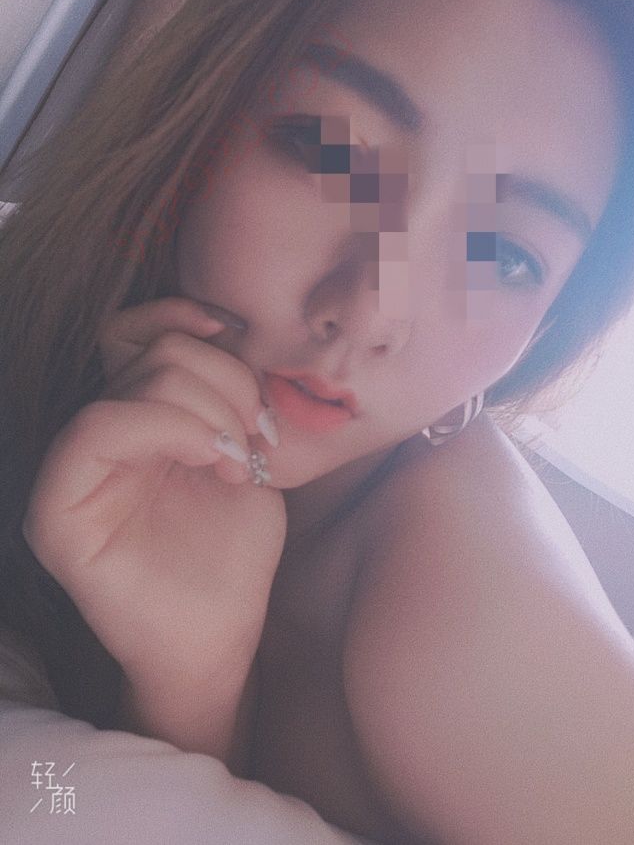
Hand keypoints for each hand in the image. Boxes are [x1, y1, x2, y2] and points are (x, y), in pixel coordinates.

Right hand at [22, 296, 285, 690]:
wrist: (219, 637)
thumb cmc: (232, 552)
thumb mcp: (247, 458)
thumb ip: (231, 398)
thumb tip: (233, 335)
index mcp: (135, 419)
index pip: (135, 333)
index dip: (182, 315)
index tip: (238, 334)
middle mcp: (97, 437)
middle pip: (151, 351)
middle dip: (224, 381)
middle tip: (256, 438)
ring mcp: (72, 470)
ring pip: (132, 382)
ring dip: (209, 410)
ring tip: (240, 462)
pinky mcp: (57, 508)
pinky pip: (98, 428)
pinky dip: (168, 426)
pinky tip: (213, 458)